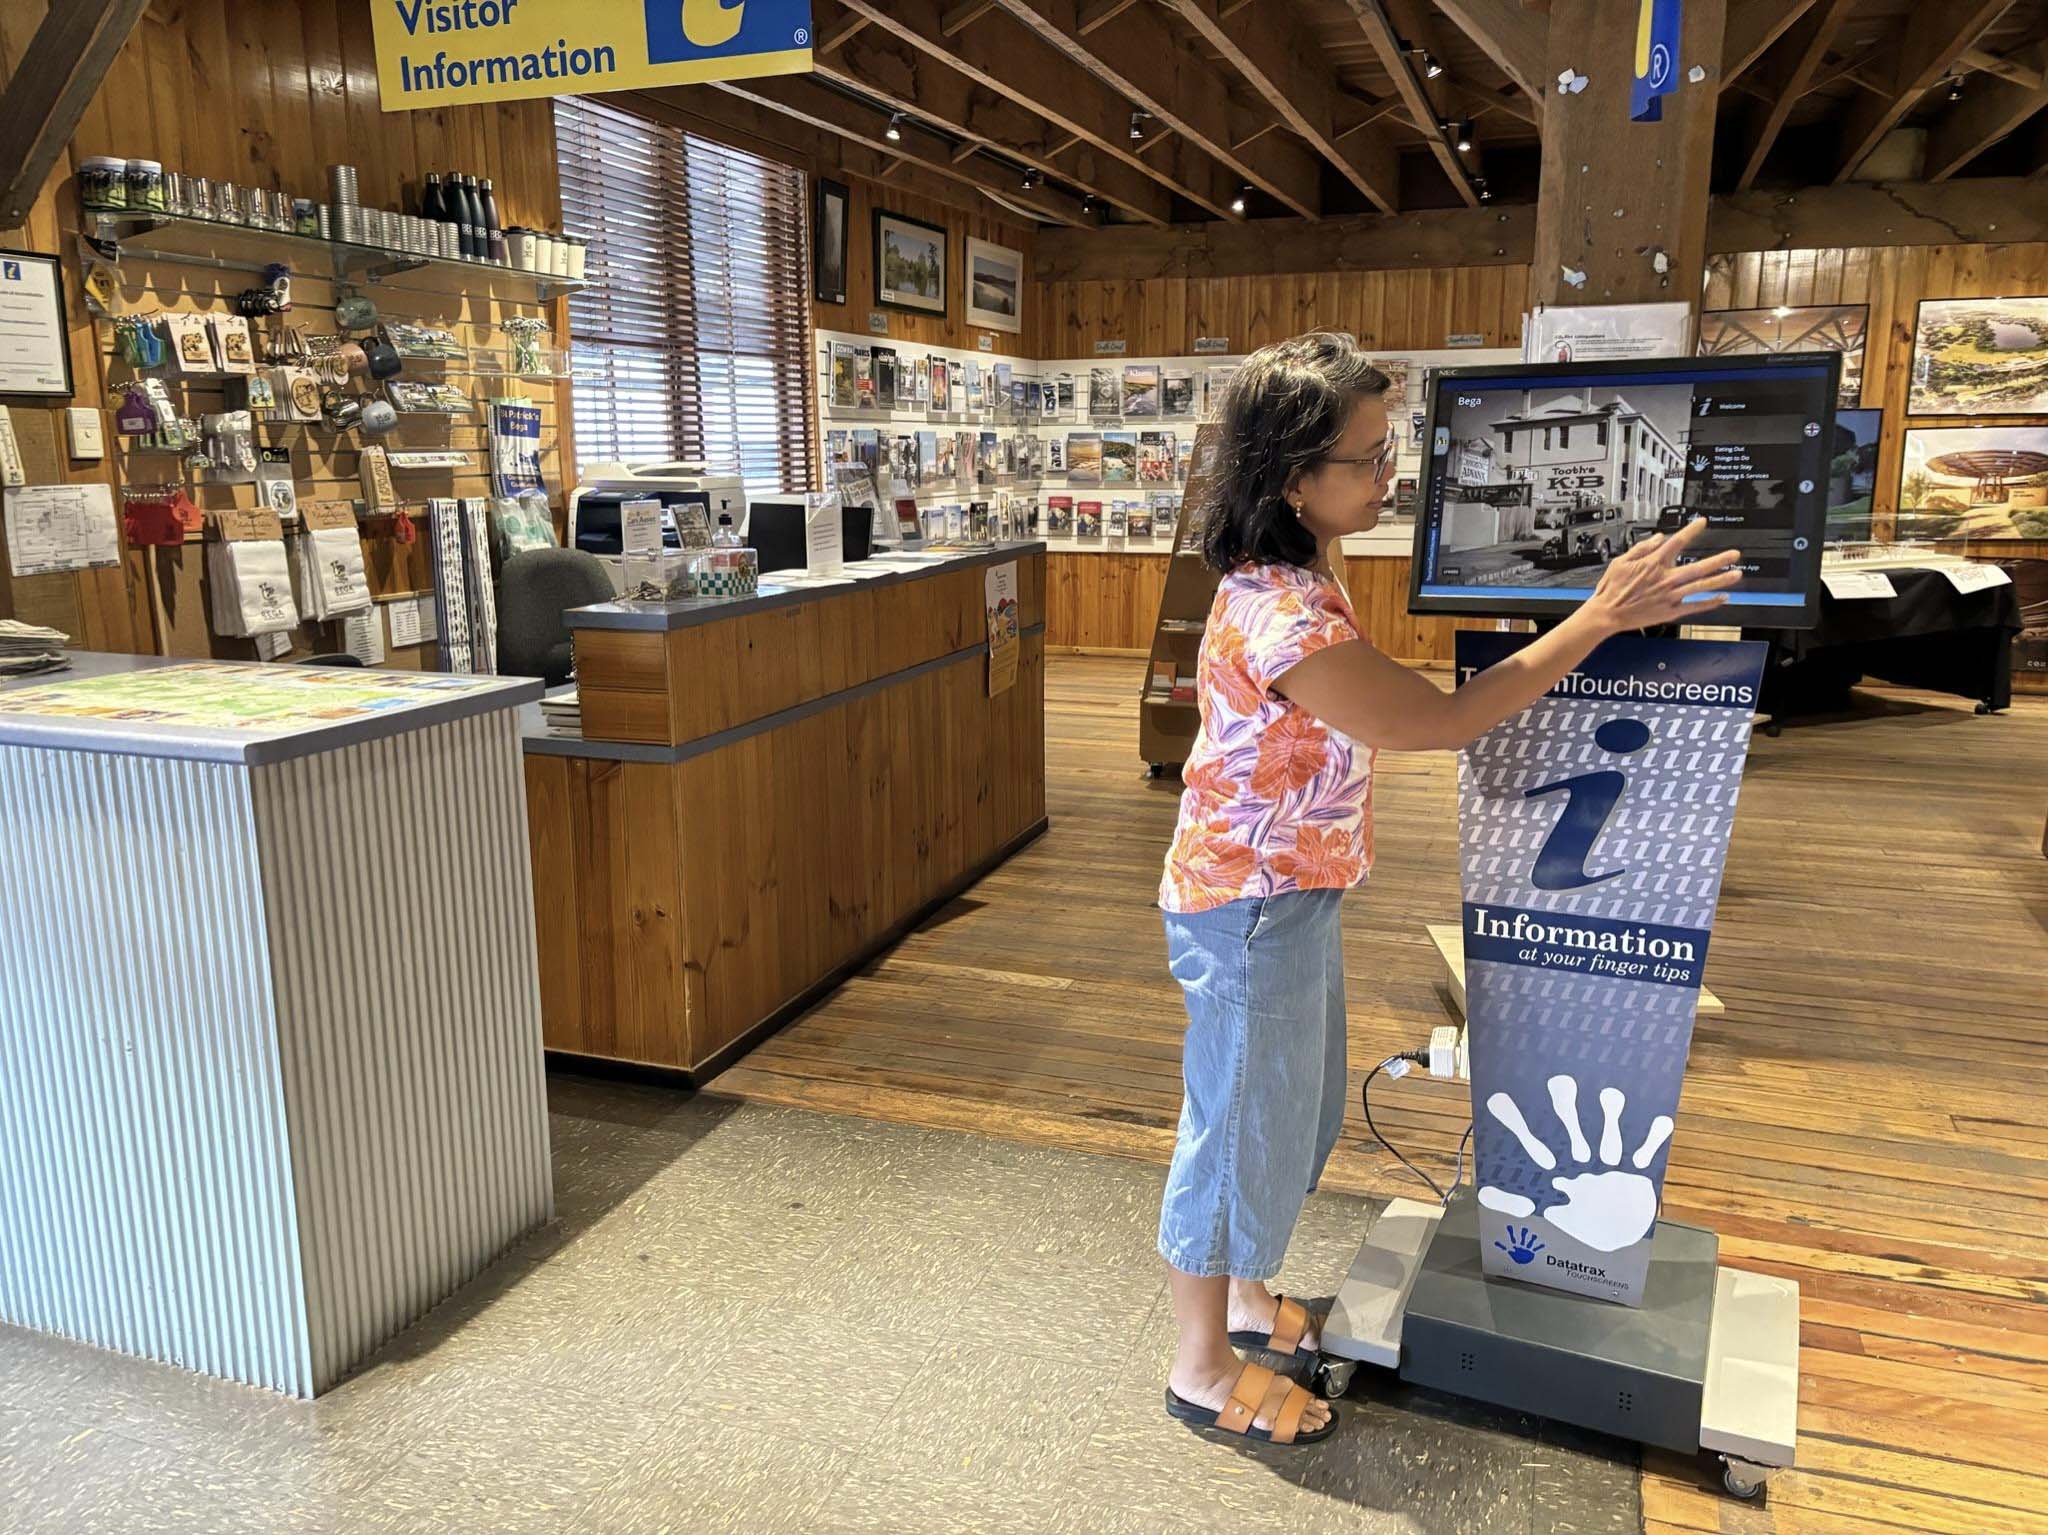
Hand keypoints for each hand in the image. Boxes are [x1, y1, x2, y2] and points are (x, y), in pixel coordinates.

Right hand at [1580, 517, 1742, 635]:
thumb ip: (1641, 548)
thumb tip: (1658, 538)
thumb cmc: (1611, 588)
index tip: (1703, 522)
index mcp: (1653, 563)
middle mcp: (1665, 578)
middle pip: (1698, 567)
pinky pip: (1694, 606)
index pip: (1677, 543)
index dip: (1691, 531)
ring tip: (1736, 574)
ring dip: (1720, 579)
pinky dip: (1710, 602)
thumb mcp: (1621, 562)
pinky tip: (1722, 598)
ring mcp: (1670, 596)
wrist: (1606, 614)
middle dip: (1718, 560)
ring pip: (1701, 586)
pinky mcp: (1670, 611)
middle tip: (1734, 554)